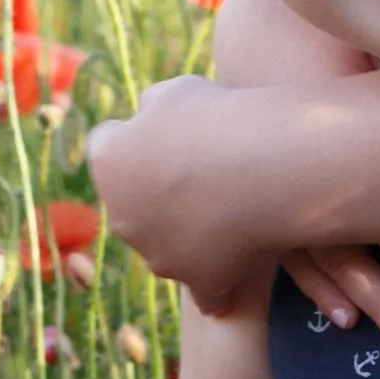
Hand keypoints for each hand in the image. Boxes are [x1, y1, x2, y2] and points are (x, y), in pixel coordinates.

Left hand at [85, 82, 265, 313]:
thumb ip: (153, 108)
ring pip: (168, 243)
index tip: (176, 130)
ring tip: (236, 205)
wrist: (271, 167)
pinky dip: (221, 276)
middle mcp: (122, 217)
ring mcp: (158, 255)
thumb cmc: (222, 118)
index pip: (109, 145)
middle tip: (209, 169)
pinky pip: (204, 286)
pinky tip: (242, 259)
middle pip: (136, 201)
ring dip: (189, 229)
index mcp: (108, 163)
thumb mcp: (177, 92)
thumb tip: (149, 120)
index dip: (142, 134)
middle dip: (160, 189)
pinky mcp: (196, 282)